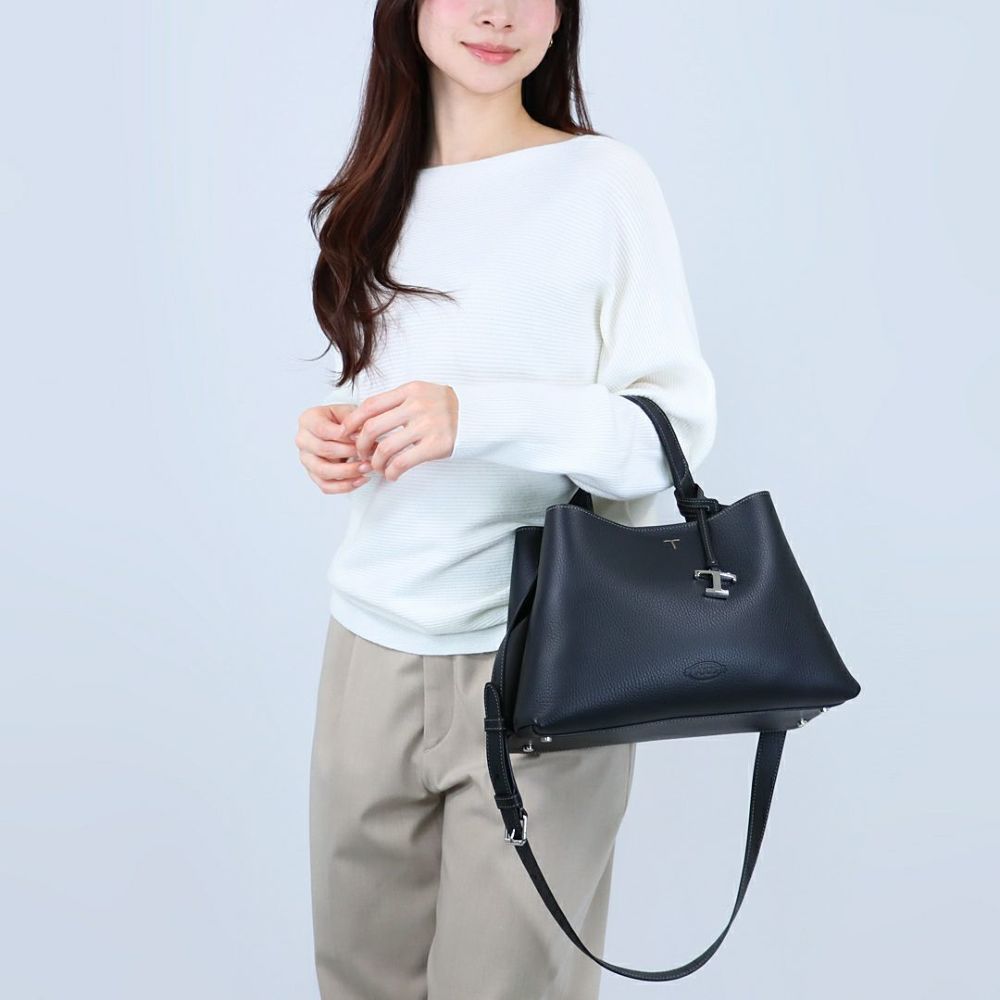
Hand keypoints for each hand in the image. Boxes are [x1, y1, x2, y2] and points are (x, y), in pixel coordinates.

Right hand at [296, 402, 371, 493]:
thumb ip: (353, 423)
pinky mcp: (313, 475)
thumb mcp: (350, 414)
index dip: (343, 436)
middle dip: (349, 453)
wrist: (342, 431)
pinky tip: (361, 479)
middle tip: (368, 453)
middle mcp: (303, 440)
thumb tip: (358, 437)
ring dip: (348, 472)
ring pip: (323, 471)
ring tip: (366, 468)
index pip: (322, 429)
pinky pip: (326, 486)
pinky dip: (345, 486)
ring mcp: (306, 459)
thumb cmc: (344, 421)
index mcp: (308, 420)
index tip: (360, 438)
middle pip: (323, 450)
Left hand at [337, 380, 457, 481]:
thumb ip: (397, 402)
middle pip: (373, 427)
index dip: (353, 421)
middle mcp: (417, 405)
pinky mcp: (436, 445)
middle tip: (361, 454)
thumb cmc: (445, 407)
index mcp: (410, 390)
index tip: (345, 433)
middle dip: (361, 445)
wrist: (478, 415)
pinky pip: (403, 462)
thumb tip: (364, 418)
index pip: (371, 405)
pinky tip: (392, 475)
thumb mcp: (422, 393)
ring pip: (386, 448)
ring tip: (377, 467)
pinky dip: (392, 472)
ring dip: (375, 462)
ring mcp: (427, 425)